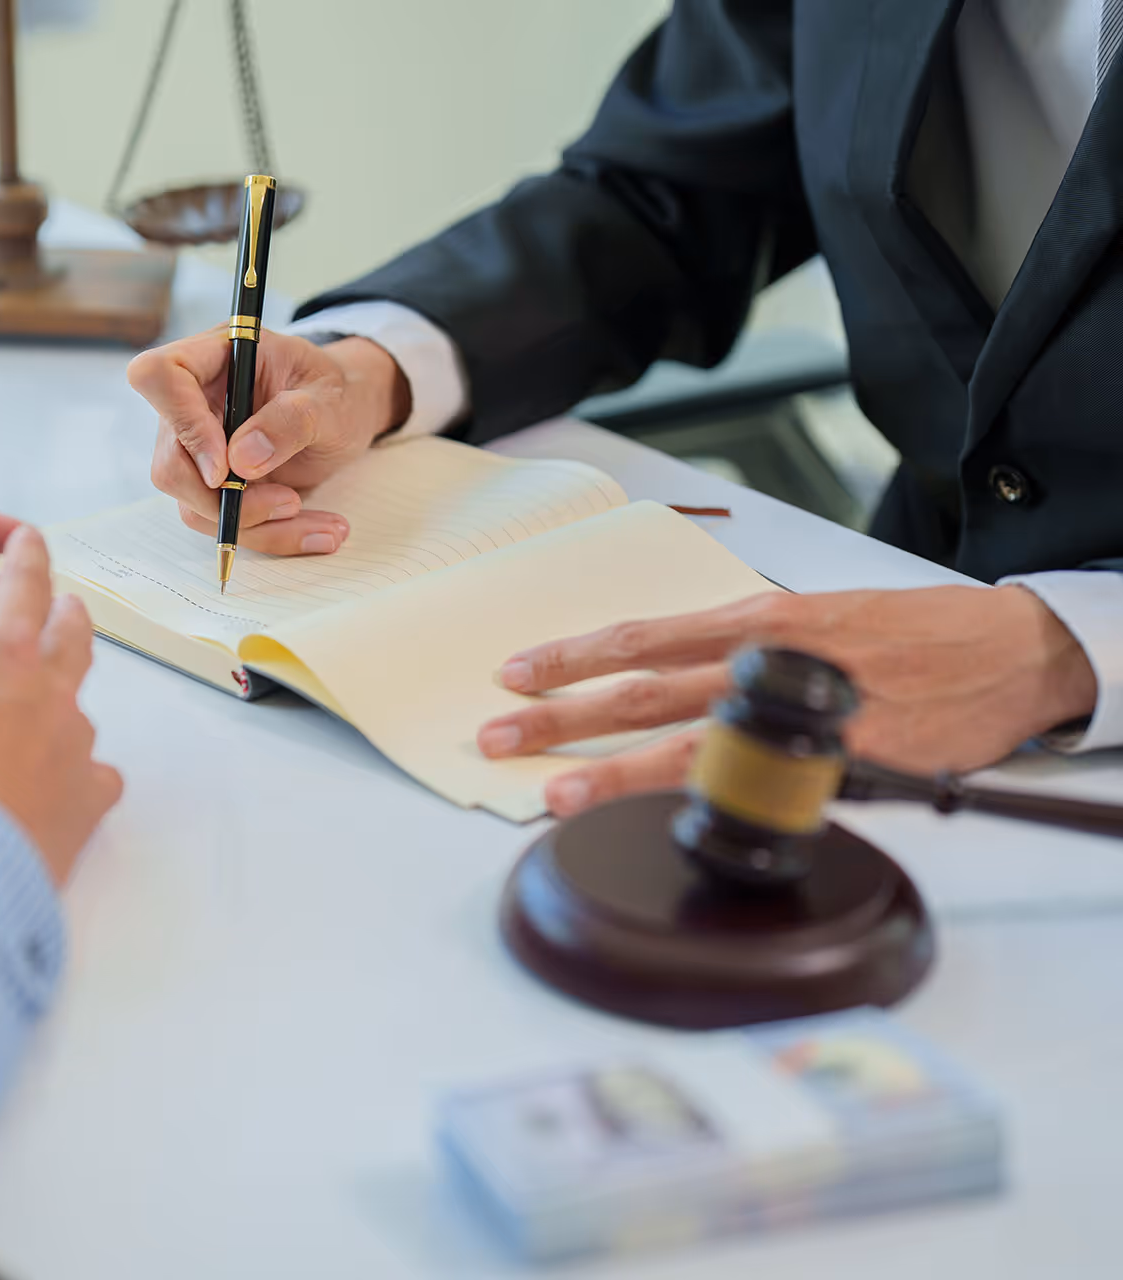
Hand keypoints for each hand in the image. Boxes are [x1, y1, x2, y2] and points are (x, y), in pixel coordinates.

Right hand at [0, 524, 122, 881]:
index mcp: (1, 654)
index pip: (22, 583)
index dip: (23, 554)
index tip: (26, 538)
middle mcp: (51, 693)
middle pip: (71, 636)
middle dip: (63, 613)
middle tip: (61, 603)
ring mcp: (75, 748)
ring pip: (81, 704)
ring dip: (66, 691)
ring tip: (52, 694)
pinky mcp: (84, 802)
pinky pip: (97, 774)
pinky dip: (83, 767)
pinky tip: (71, 777)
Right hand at [128, 327, 410, 553]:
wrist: (347, 415)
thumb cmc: (337, 393)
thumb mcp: (329, 400)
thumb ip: (291, 420)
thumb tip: (241, 461)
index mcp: (214, 357)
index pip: (159, 376)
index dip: (182, 423)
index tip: (226, 466)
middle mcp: (194, 403)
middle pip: (170, 463)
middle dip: (225, 499)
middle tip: (288, 502)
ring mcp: (198, 448)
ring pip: (194, 505)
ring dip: (256, 525)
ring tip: (323, 524)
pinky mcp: (213, 485)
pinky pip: (221, 523)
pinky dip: (269, 534)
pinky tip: (315, 530)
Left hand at [475, 585, 1098, 817]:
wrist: (1006, 650)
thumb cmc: (908, 633)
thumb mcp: (814, 617)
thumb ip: (740, 646)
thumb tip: (670, 672)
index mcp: (756, 618)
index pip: (640, 638)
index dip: (570, 656)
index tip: (514, 673)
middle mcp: (767, 660)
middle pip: (640, 690)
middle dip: (560, 716)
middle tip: (498, 735)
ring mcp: (799, 717)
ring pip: (686, 743)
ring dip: (611, 769)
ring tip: (553, 792)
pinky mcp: (838, 765)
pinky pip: (759, 788)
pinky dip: (704, 805)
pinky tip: (664, 823)